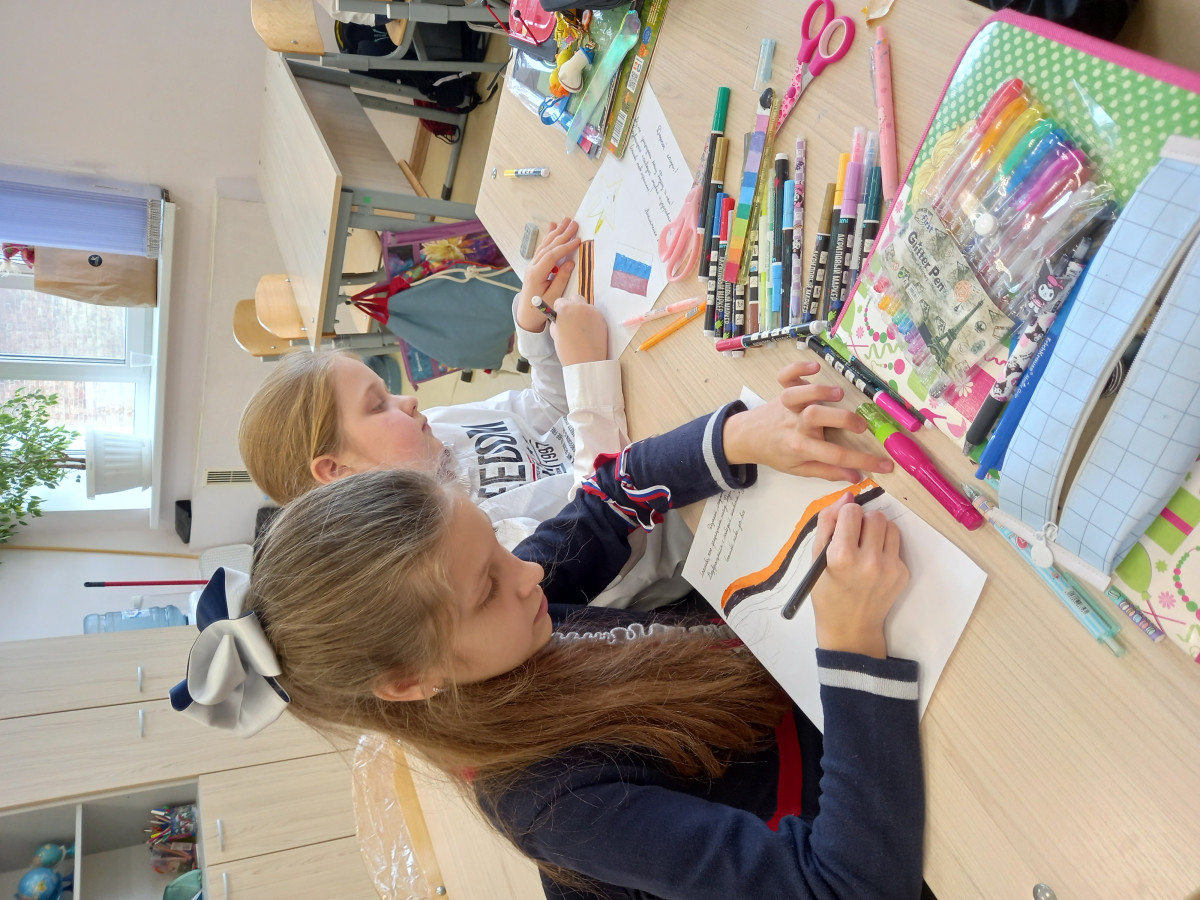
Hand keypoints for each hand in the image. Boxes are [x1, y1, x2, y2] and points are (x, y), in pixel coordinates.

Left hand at [515, 219, 581, 332]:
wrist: (527, 314)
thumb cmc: (540, 308)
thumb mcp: (553, 296)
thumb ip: (561, 279)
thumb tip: (570, 263)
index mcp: (536, 274)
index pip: (551, 256)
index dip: (565, 247)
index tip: (577, 240)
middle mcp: (533, 266)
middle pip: (548, 246)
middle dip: (562, 234)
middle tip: (574, 223)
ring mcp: (533, 264)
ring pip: (545, 245)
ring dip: (556, 232)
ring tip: (566, 221)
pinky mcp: (535, 265)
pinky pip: (542, 248)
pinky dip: (549, 237)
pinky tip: (552, 227)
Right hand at [551, 296, 608, 365]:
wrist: (586, 361)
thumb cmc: (568, 350)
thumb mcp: (555, 334)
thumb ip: (556, 322)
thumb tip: (559, 318)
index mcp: (565, 309)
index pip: (560, 301)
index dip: (559, 309)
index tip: (560, 316)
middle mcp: (579, 306)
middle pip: (575, 298)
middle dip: (571, 306)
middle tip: (570, 319)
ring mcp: (593, 311)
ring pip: (585, 306)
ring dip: (582, 312)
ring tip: (580, 327)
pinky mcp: (602, 318)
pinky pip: (594, 314)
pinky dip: (591, 319)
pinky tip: (588, 331)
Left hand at [722, 361, 893, 481]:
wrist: (747, 438)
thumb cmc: (777, 454)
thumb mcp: (800, 469)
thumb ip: (828, 472)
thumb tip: (857, 477)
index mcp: (800, 447)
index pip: (836, 456)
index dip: (864, 462)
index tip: (887, 465)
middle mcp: (794, 424)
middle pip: (815, 417)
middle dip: (841, 419)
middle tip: (861, 426)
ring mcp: (787, 405)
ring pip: (798, 394)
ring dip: (819, 391)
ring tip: (839, 394)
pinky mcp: (781, 390)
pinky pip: (785, 376)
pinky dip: (797, 368)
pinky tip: (815, 367)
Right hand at [810, 492, 908, 657]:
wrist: (850, 628)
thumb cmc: (827, 592)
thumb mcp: (816, 558)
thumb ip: (827, 523)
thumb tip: (847, 496)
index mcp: (842, 557)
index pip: (851, 512)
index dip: (844, 516)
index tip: (841, 529)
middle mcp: (869, 561)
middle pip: (875, 515)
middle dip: (863, 520)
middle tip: (854, 536)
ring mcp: (890, 568)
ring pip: (890, 525)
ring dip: (877, 530)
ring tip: (866, 546)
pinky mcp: (903, 574)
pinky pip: (897, 544)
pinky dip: (885, 546)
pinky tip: (874, 562)